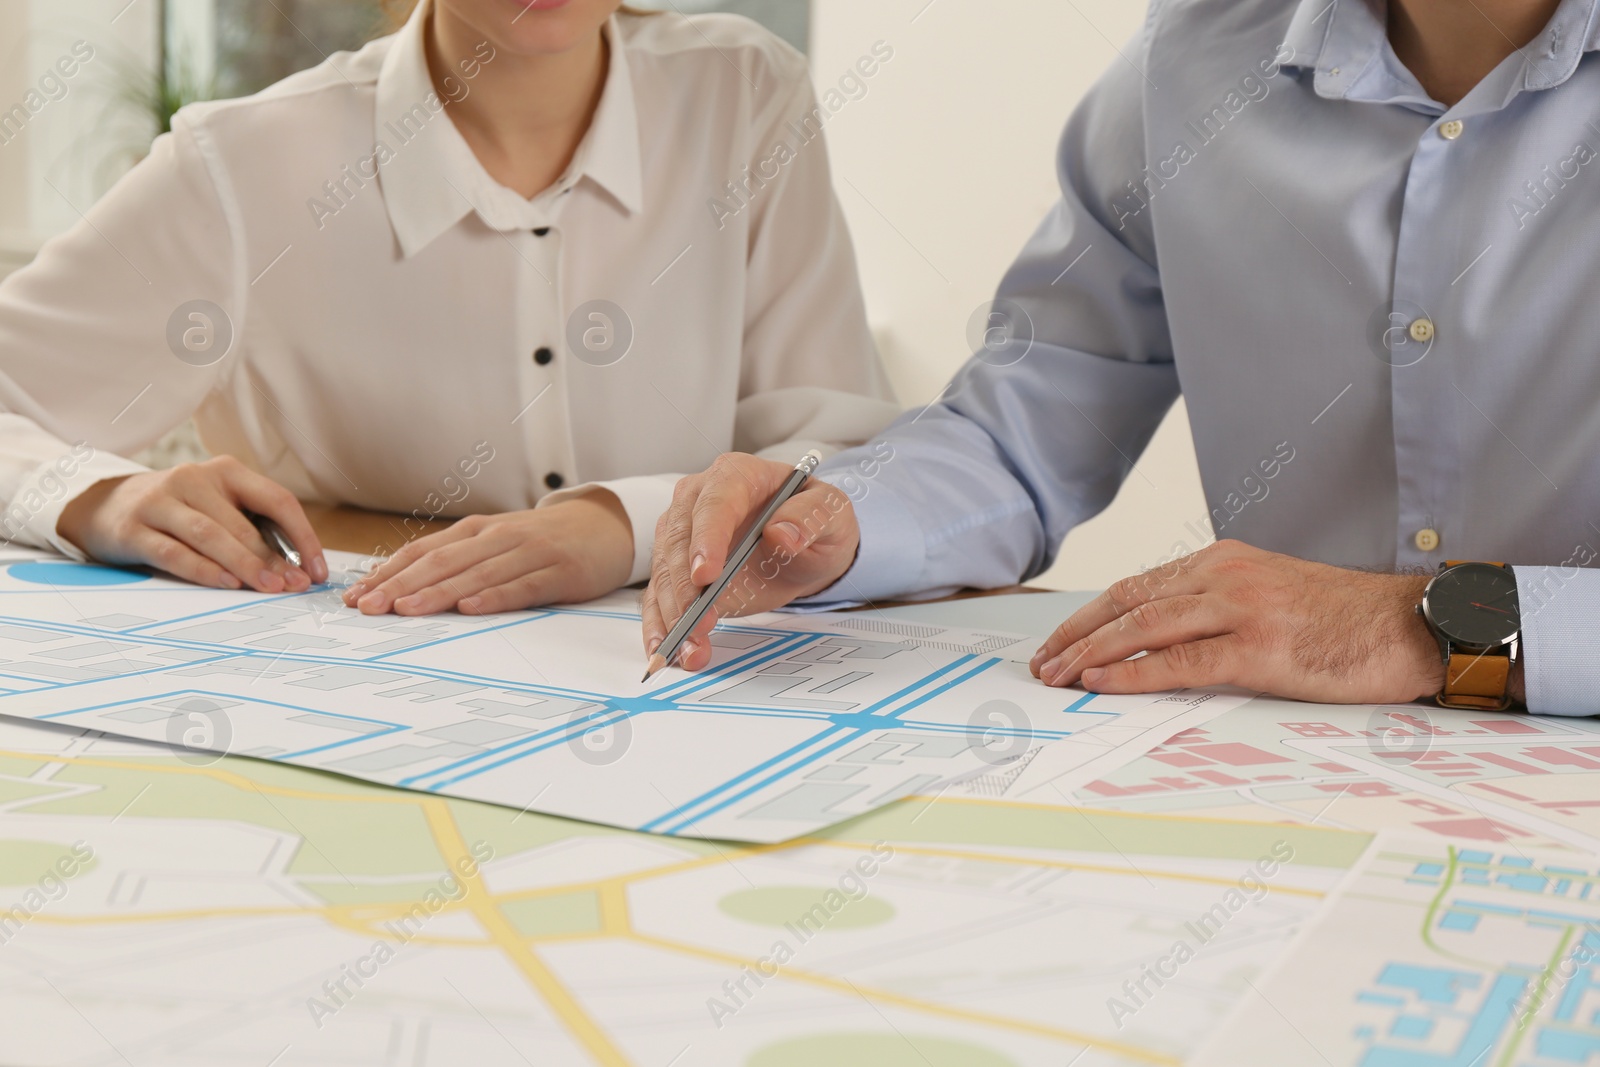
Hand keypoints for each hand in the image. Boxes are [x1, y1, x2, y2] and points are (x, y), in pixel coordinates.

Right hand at [56, 456, 326, 591]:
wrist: (107, 505)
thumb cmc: (181, 510)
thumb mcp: (218, 506)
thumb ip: (253, 529)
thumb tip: (298, 570)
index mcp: (226, 471)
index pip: (277, 500)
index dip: (303, 536)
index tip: (317, 569)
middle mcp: (194, 479)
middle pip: (244, 524)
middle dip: (275, 559)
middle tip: (295, 586)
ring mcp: (161, 501)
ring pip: (211, 535)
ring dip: (244, 564)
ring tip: (270, 587)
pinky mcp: (133, 528)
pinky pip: (174, 552)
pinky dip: (203, 569)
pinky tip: (226, 584)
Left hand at [340, 491, 633, 614]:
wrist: (605, 526)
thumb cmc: (544, 542)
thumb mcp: (498, 544)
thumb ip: (460, 561)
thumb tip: (404, 589)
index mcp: (476, 531)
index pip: (423, 551)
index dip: (388, 573)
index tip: (356, 596)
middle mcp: (497, 536)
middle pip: (441, 561)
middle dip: (399, 585)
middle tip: (367, 607)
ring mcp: (528, 551)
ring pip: (475, 573)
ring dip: (437, 592)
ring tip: (405, 610)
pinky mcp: (558, 571)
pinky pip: (521, 586)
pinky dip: (494, 596)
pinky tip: (471, 608)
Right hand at [642, 453, 858, 671]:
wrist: (807, 543)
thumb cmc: (814, 519)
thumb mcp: (830, 512)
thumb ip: (810, 517)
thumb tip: (781, 532)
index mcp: (736, 476)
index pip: (715, 503)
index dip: (707, 539)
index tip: (706, 576)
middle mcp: (700, 500)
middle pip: (678, 540)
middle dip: (684, 587)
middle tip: (697, 624)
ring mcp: (684, 534)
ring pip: (665, 572)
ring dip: (672, 614)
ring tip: (687, 649)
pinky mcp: (680, 569)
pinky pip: (661, 596)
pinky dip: (662, 625)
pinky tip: (666, 650)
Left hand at [1029, 540, 1444, 703]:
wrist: (1413, 626)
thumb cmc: (1346, 622)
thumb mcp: (1271, 598)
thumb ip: (1218, 610)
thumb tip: (1162, 643)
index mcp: (1223, 562)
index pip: (1137, 586)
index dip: (1089, 617)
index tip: (1058, 643)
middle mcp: (1224, 575)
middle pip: (1128, 602)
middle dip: (1075, 636)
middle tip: (1041, 665)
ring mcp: (1241, 608)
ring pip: (1144, 626)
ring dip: (1090, 654)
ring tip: (1057, 678)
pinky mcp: (1260, 647)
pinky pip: (1181, 661)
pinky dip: (1134, 672)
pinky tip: (1103, 684)